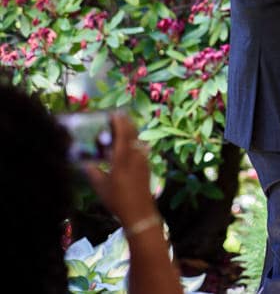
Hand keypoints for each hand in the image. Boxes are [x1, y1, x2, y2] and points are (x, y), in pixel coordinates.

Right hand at [84, 114, 158, 228]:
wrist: (140, 212)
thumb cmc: (118, 201)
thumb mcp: (101, 187)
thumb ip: (93, 172)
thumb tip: (86, 162)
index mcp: (122, 161)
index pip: (123, 136)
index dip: (119, 123)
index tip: (114, 113)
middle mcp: (135, 157)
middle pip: (133, 135)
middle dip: (127, 122)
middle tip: (119, 115)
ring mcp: (143, 161)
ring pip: (138, 140)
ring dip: (132, 131)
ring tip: (124, 125)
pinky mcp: (147, 166)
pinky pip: (141, 148)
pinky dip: (135, 141)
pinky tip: (131, 142)